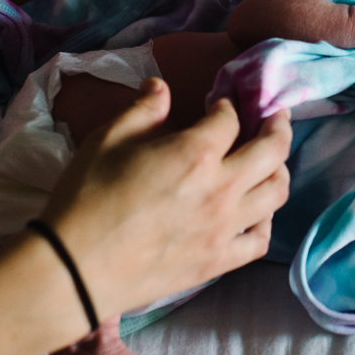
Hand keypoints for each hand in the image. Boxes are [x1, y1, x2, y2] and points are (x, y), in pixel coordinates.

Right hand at [40, 79, 290, 319]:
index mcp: (195, 152)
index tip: (221, 102)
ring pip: (276, 194)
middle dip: (278, 125)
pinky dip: (266, 222)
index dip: (228, 104)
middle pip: (272, 150)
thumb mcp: (107, 139)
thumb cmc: (85, 198)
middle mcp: (221, 188)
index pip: (230, 119)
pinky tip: (257, 213)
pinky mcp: (217, 263)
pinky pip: (260, 241)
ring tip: (272, 160)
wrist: (74, 269)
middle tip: (275, 116)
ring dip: (280, 169)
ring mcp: (224, 229)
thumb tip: (161, 85)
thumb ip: (143, 109)